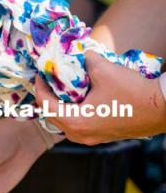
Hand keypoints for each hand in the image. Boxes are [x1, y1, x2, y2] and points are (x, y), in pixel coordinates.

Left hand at [35, 51, 165, 144]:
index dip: (39, 86)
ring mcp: (89, 139)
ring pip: (63, 122)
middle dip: (46, 95)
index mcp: (75, 122)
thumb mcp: (104, 70)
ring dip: (58, 104)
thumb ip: (85, 60)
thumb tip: (78, 53)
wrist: (162, 108)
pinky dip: (71, 110)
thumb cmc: (133, 91)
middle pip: (51, 115)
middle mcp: (79, 135)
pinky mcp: (99, 137)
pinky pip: (76, 124)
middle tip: (47, 78)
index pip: (45, 104)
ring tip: (60, 86)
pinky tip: (76, 97)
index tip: (40, 72)